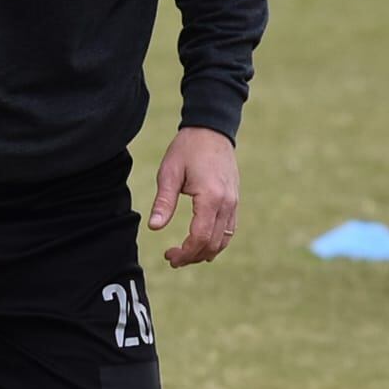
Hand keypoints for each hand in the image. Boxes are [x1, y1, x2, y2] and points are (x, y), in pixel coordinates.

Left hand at [148, 126, 239, 268]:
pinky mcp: (234, 201)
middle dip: (192, 256)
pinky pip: (228, 230)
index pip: (199, 237)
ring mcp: (233, 203)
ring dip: (204, 252)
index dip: (184, 253)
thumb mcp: (169, 173)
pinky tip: (199, 243)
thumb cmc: (187, 149)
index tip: (169, 256)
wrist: (212, 130)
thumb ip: (163, 202)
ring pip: (223, 241)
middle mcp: (226, 203)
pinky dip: (215, 242)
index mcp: (210, 198)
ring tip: (185, 254)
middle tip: (172, 258)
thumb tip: (154, 227)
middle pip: (212, 244)